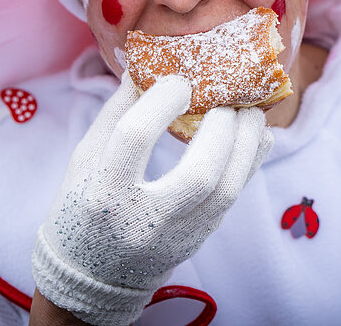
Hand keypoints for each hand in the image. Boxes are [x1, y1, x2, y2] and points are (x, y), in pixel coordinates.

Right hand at [32, 72, 272, 325]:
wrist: (91, 275)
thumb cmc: (83, 204)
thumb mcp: (86, 156)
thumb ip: (118, 111)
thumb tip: (148, 64)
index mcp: (103, 191)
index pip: (135, 138)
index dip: (161, 101)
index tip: (179, 81)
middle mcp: (142, 219)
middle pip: (199, 173)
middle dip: (222, 127)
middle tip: (228, 96)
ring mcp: (175, 236)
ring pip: (227, 190)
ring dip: (247, 144)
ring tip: (251, 111)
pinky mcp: (197, 240)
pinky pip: (233, 199)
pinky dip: (250, 162)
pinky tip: (256, 136)